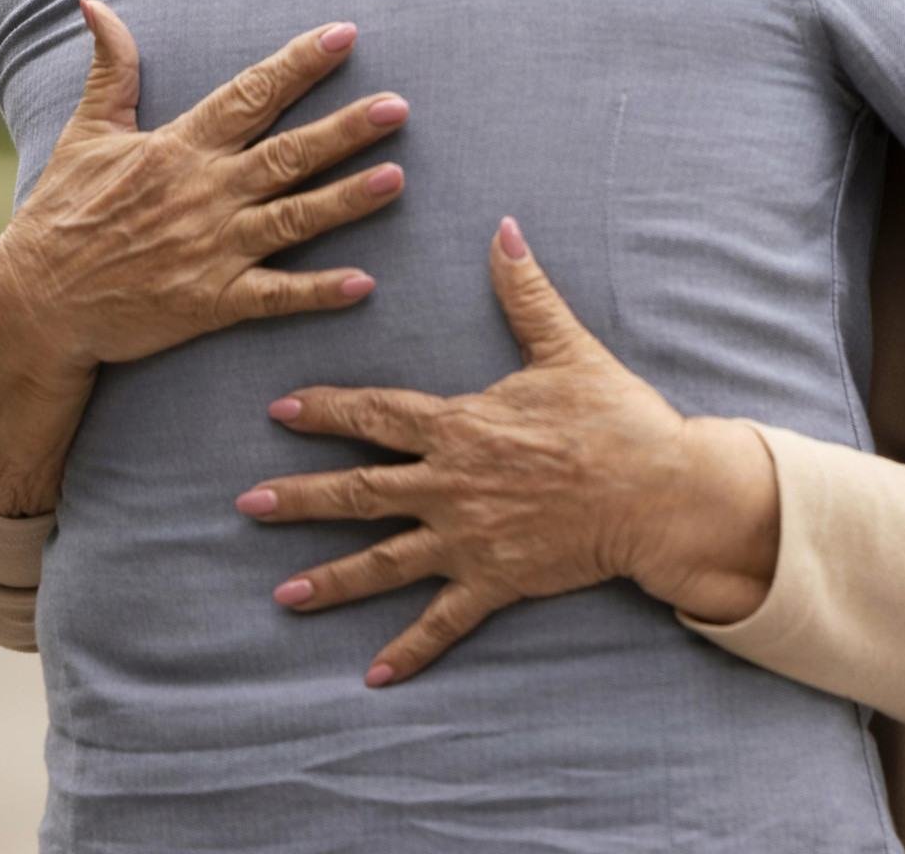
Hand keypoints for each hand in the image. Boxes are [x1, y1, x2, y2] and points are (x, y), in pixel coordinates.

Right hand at [0, 0, 410, 380]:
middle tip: (399, 106)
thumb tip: (95, 4)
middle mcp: (202, 194)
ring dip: (345, 200)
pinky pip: (273, 295)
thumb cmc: (62, 213)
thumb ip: (111, 69)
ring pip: (291, 219)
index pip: (249, 95)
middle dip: (344, 130)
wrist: (33, 304)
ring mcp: (209, 249)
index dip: (298, 64)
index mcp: (178, 149)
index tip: (345, 35)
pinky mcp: (210, 301)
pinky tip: (365, 282)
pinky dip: (317, 291)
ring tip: (397, 179)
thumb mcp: (86, 134)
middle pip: (286, 154)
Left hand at [245, 218, 780, 686]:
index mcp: (461, 426)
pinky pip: (442, 621)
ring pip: (383, 561)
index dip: (325, 410)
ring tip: (283, 594)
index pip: (376, 415)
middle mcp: (450, 485)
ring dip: (331, 578)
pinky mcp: (494, 581)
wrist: (658, 491)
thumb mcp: (567, 348)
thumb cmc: (615, 418)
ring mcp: (467, 539)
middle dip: (299, 498)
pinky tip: (374, 675)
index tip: (280, 410)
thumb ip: (526, 292)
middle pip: (359, 491)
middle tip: (246, 505)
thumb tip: (504, 229)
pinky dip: (408, 650)